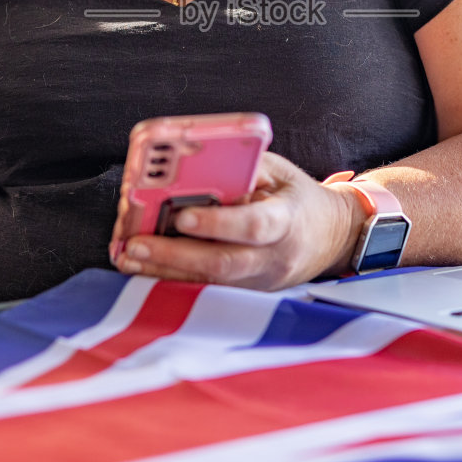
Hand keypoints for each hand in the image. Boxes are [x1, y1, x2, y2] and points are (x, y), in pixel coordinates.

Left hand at [111, 152, 365, 290]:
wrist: (333, 238)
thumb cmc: (298, 198)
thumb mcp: (279, 172)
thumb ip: (242, 170)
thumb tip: (193, 168)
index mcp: (287, 221)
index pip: (252, 226)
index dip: (217, 224)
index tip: (181, 217)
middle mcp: (273, 259)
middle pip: (222, 264)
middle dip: (174, 256)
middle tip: (135, 244)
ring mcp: (260, 282)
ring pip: (209, 283)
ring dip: (164, 272)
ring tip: (128, 258)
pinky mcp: (246, 293)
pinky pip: (206, 289)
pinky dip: (172, 279)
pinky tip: (142, 269)